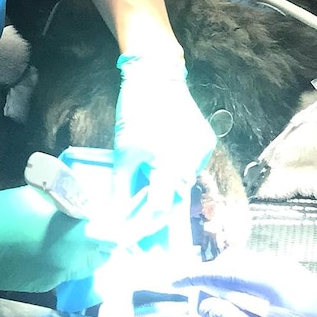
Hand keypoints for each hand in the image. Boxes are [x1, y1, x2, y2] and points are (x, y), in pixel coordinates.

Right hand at [0, 186, 111, 293]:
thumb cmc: (2, 213)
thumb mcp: (39, 196)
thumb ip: (67, 203)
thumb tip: (83, 206)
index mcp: (73, 236)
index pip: (110, 237)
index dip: (111, 227)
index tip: (109, 217)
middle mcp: (70, 261)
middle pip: (100, 256)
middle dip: (100, 243)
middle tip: (92, 227)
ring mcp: (55, 276)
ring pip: (81, 267)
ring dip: (82, 253)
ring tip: (71, 236)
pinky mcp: (41, 285)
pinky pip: (62, 273)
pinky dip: (63, 261)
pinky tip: (50, 248)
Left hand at [104, 51, 215, 244]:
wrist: (157, 73)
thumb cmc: (136, 111)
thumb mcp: (123, 153)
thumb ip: (121, 189)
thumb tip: (112, 218)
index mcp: (172, 167)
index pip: (158, 211)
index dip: (142, 229)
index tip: (130, 243)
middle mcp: (193, 163)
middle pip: (175, 202)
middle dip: (159, 222)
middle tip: (148, 241)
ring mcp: (202, 152)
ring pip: (183, 187)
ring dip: (166, 199)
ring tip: (149, 211)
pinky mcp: (204, 142)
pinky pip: (188, 169)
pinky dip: (174, 178)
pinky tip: (162, 178)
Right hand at [175, 254, 316, 316]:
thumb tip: (205, 305)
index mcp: (262, 276)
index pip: (218, 270)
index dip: (193, 276)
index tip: (174, 282)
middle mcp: (272, 265)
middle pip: (231, 263)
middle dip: (209, 276)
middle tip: (194, 295)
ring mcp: (286, 269)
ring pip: (245, 266)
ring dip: (226, 279)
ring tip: (215, 299)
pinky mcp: (295, 278)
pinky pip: (258, 272)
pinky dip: (242, 282)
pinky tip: (242, 300)